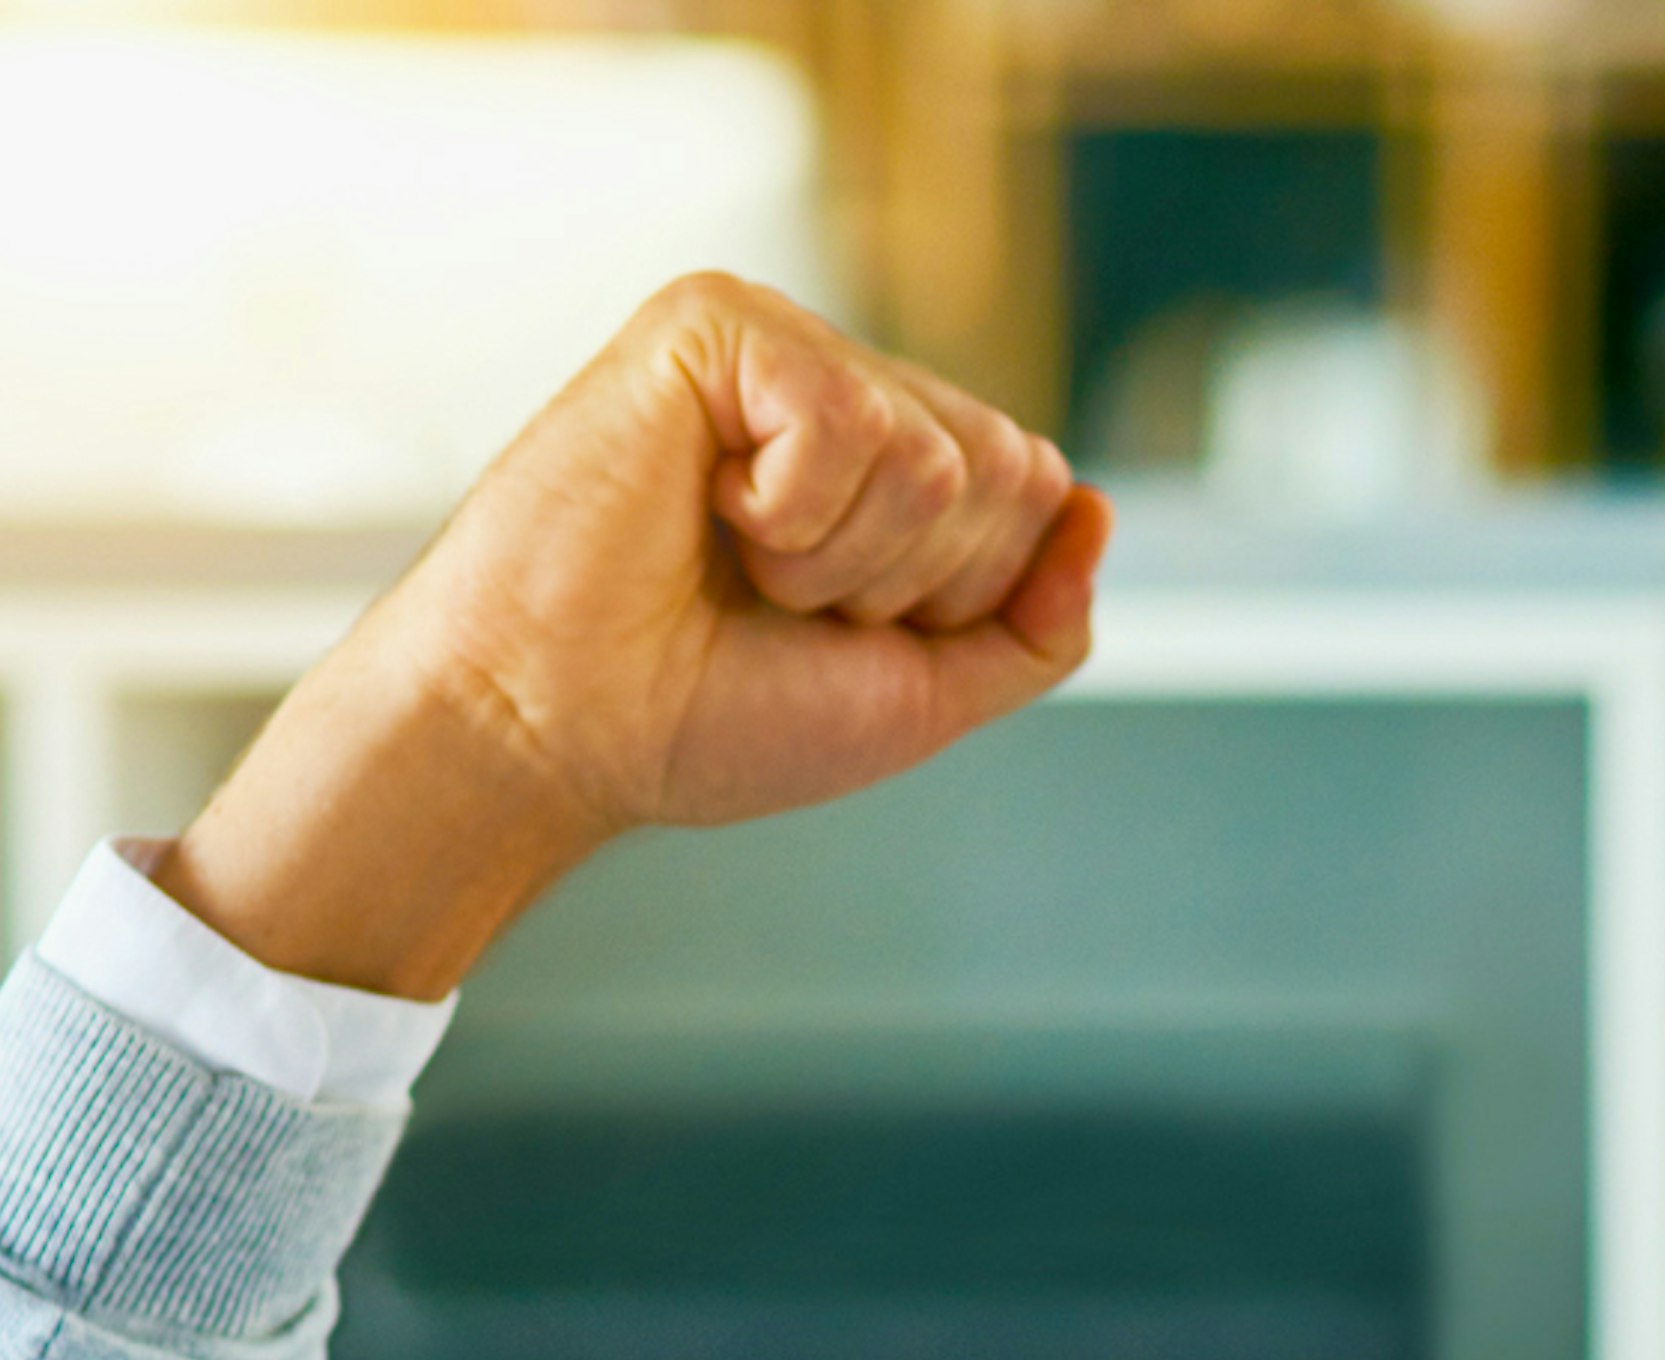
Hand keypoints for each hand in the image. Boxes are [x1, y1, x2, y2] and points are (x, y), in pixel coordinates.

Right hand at [163, 274, 1112, 999]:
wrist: (566, 731)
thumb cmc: (715, 715)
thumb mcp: (926, 691)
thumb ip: (1039, 620)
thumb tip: (1098, 505)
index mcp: (897, 458)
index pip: (1038, 493)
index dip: (961, 599)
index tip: (838, 630)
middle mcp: (848, 386)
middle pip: (1010, 468)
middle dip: (914, 582)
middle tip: (783, 600)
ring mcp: (780, 345)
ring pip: (938, 454)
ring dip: (842, 558)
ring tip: (739, 562)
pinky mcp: (713, 322)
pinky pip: (847, 418)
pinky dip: (789, 511)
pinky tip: (704, 510)